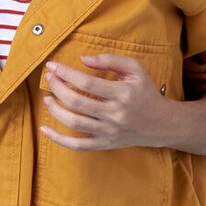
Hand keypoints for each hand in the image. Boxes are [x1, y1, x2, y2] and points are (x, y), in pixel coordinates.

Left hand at [39, 53, 173, 150]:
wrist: (161, 123)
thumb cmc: (144, 92)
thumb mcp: (135, 69)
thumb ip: (109, 59)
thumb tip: (82, 60)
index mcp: (122, 94)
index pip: (87, 83)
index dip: (66, 73)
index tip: (52, 66)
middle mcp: (115, 114)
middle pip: (77, 102)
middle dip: (57, 88)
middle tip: (50, 78)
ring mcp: (109, 132)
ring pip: (74, 123)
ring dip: (55, 109)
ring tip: (48, 98)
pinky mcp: (105, 144)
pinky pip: (77, 145)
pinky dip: (58, 139)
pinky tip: (44, 129)